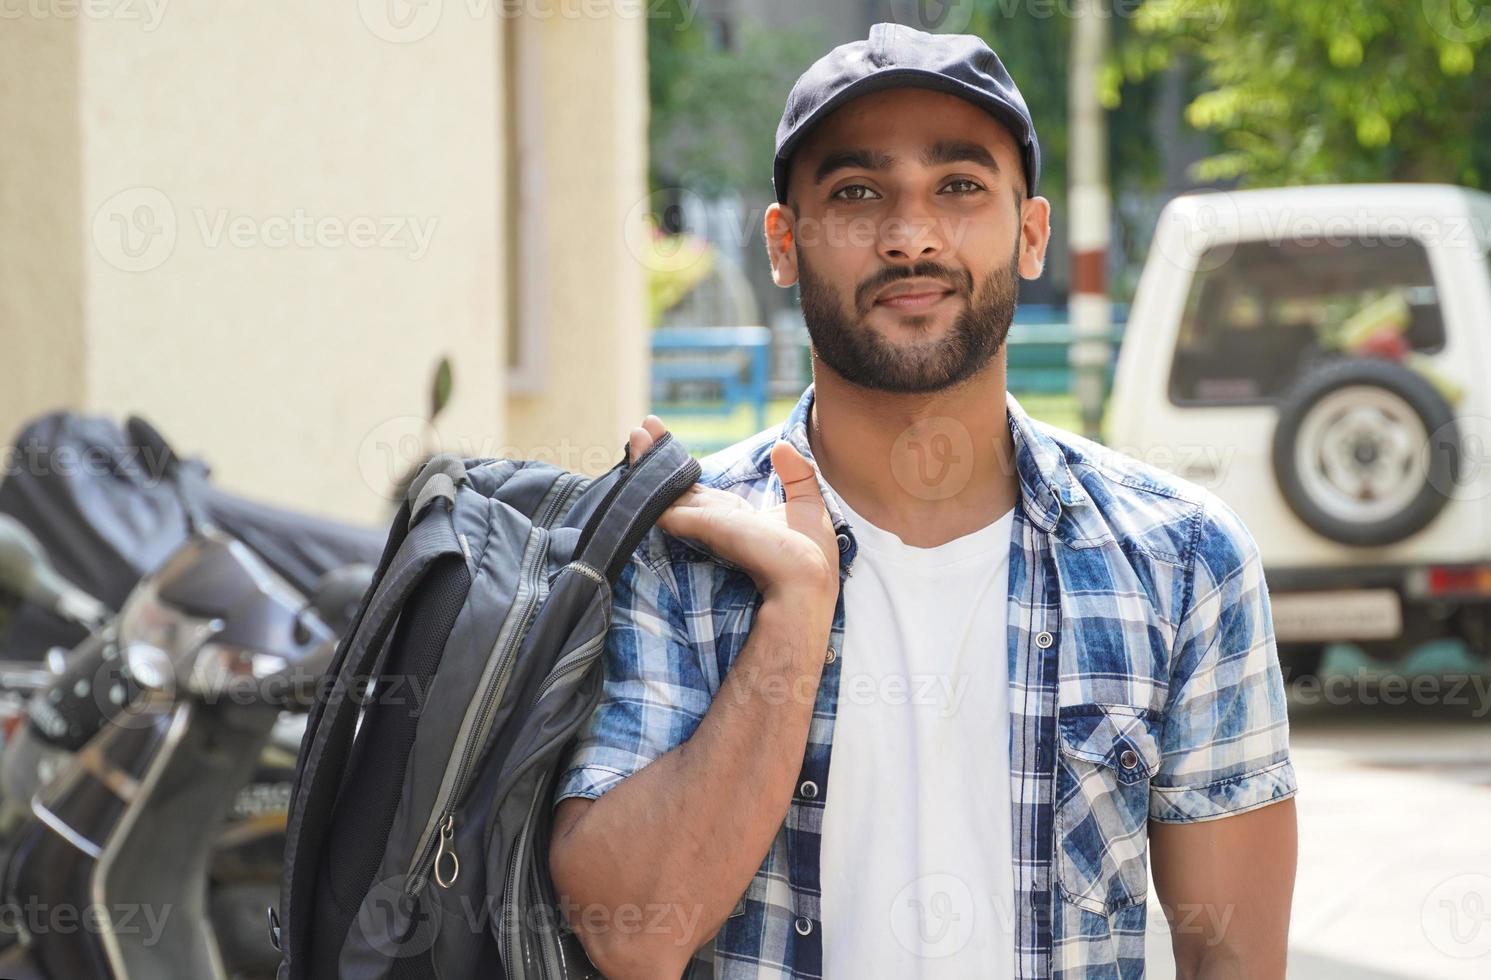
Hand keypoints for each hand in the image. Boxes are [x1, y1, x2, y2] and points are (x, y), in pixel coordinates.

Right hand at [628, 416, 839, 605]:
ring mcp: (707, 525)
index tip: (664, 439)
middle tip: (639, 430)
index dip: (679, 466)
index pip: (696, 489)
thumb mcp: (807, 504)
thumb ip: (796, 474)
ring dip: (649, 465)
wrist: (808, 580)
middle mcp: (714, 521)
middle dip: (656, 458)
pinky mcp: (708, 527)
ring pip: (669, 493)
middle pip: (675, 488)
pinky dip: (653, 487)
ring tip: (636, 435)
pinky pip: (671, 507)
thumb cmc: (810, 554)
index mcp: (731, 517)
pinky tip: (638, 466)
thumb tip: (781, 445)